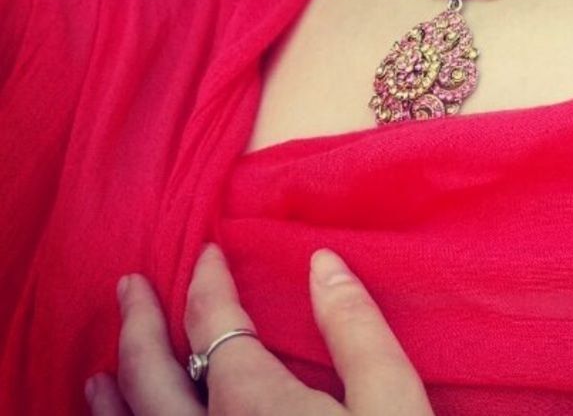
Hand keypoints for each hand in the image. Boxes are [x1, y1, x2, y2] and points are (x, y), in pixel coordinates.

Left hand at [85, 243, 434, 414]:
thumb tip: (323, 263)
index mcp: (255, 406)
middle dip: (137, 325)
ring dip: (114, 397)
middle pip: (151, 376)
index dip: (209, 283)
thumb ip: (355, 329)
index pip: (216, 324)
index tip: (208, 253)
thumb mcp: (393, 402)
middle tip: (128, 286)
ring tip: (98, 373)